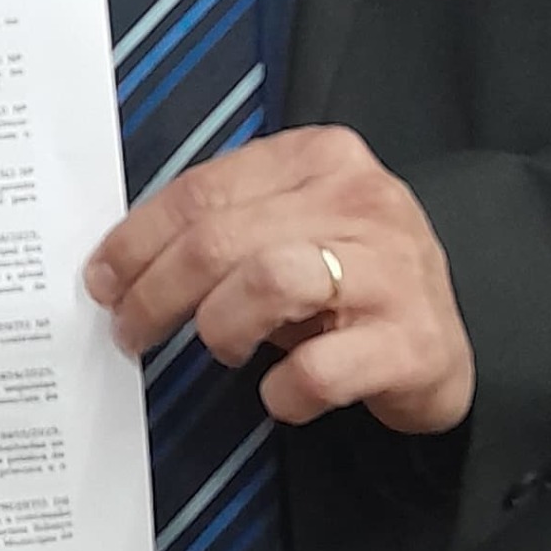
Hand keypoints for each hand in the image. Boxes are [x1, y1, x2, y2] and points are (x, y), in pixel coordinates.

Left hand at [85, 126, 473, 435]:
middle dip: (156, 292)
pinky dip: (283, 390)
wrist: (446, 340)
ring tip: (220, 348)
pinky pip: (318, 370)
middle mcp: (361, 202)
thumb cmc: (352, 283)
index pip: (204, 189)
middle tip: (131, 329)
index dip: (138, 240)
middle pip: (221, 238)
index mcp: (320, 159)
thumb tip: (123, 262)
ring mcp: (392, 271)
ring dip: (220, 327)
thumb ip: (225, 225)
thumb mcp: (293, 229)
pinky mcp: (411, 343)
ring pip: (267, 282)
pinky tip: (281, 392)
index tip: (103, 278)